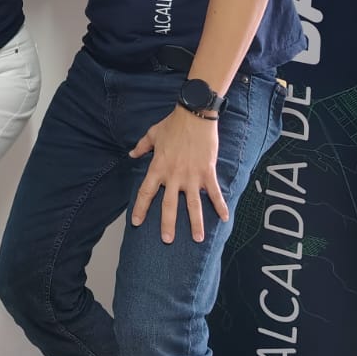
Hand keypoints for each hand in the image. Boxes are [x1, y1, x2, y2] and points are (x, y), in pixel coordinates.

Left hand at [129, 107, 227, 243]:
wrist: (195, 115)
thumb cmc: (172, 124)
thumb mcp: (152, 134)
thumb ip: (141, 147)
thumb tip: (131, 155)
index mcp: (158, 168)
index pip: (146, 193)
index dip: (141, 208)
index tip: (137, 222)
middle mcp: (174, 176)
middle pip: (169, 205)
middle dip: (168, 224)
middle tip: (167, 241)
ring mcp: (192, 176)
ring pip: (193, 204)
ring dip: (196, 223)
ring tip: (197, 239)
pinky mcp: (207, 172)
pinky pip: (214, 192)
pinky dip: (220, 205)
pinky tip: (224, 218)